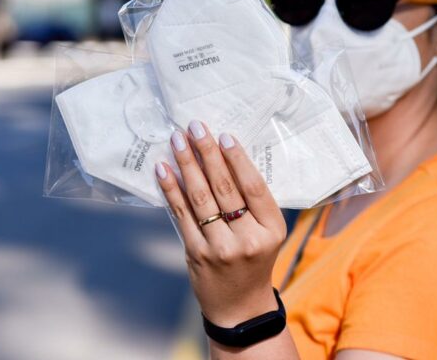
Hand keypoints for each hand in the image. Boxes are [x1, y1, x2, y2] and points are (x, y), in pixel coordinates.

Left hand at [155, 120, 287, 326]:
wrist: (240, 307)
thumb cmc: (253, 261)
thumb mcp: (266, 233)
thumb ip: (251, 202)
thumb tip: (223, 156)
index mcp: (272, 228)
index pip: (254, 187)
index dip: (238, 159)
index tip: (224, 136)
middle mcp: (248, 239)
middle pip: (225, 187)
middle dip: (207, 153)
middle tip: (195, 127)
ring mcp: (220, 248)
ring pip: (200, 197)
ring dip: (186, 164)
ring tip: (178, 141)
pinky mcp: (196, 254)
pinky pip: (181, 214)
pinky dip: (171, 189)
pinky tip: (164, 169)